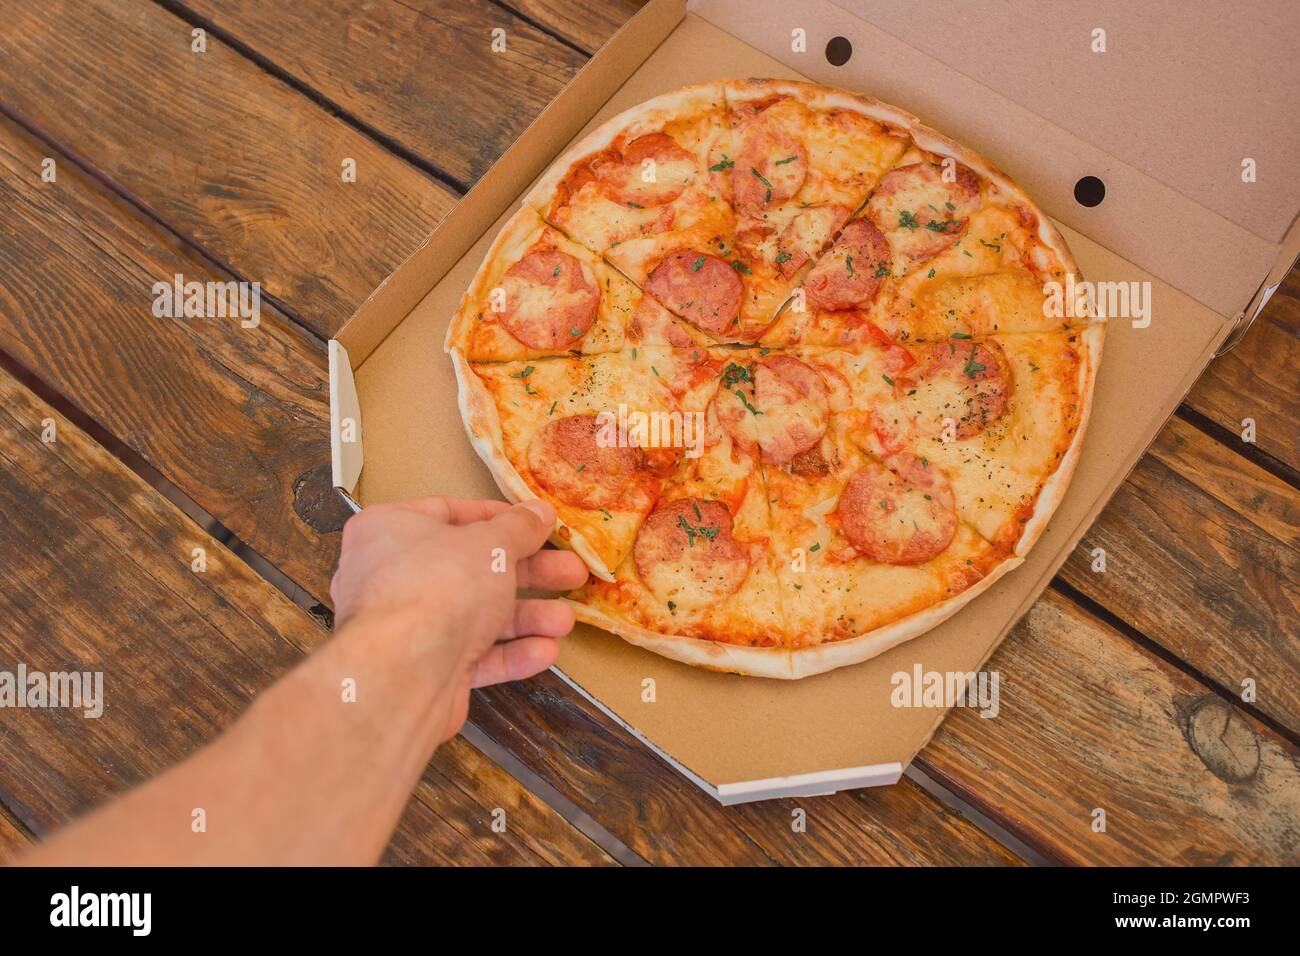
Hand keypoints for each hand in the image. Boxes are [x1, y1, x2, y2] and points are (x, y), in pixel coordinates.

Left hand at [329, 496, 587, 736]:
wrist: (404, 672)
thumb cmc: (440, 586)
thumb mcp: (492, 544)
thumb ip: (520, 527)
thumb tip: (539, 511)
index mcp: (392, 529)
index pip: (448, 512)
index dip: (499, 517)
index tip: (538, 525)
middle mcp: (393, 575)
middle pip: (473, 567)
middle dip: (529, 573)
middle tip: (573, 573)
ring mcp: (407, 626)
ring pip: (476, 615)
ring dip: (526, 617)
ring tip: (564, 622)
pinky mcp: (423, 670)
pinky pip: (472, 655)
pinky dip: (509, 653)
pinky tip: (544, 652)